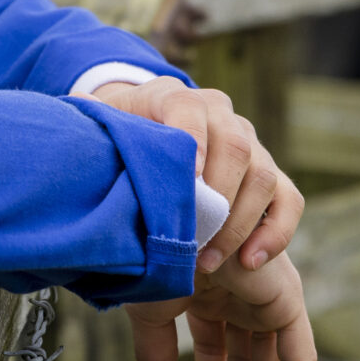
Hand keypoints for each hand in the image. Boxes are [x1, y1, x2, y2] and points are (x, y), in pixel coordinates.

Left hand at [90, 76, 303, 274]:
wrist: (147, 136)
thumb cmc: (120, 142)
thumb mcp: (104, 133)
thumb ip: (88, 131)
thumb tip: (70, 116)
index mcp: (176, 99)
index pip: (189, 110)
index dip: (189, 144)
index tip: (185, 183)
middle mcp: (221, 116)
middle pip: (236, 147)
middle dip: (217, 198)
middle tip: (191, 241)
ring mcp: (251, 145)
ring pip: (264, 176)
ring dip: (239, 224)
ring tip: (206, 262)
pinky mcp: (268, 176)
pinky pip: (289, 201)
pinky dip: (276, 231)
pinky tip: (252, 261)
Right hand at [127, 251, 314, 360]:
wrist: (171, 223)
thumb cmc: (156, 255)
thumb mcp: (151, 313)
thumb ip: (155, 352)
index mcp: (209, 290)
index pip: (219, 350)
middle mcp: (242, 293)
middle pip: (249, 360)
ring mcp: (266, 294)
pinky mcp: (286, 297)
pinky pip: (299, 353)